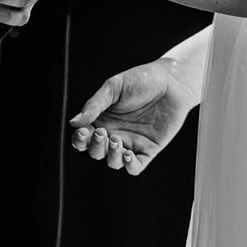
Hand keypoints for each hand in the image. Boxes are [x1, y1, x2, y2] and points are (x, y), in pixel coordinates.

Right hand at [69, 58, 200, 174]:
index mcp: (101, 119)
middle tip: (103, 132)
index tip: (84, 131)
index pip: (83, 137)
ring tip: (116, 140)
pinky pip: (135, 167)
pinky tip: (128, 154)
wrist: (172, 81)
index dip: (79, 139)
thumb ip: (94, 105)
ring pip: (113, 161)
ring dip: (111, 155)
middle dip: (95, 146)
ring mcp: (131, 143)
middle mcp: (114, 133)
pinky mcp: (148, 149)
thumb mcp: (114, 87)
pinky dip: (129, 165)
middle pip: (96, 152)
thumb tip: (74, 122)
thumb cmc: (142, 79)